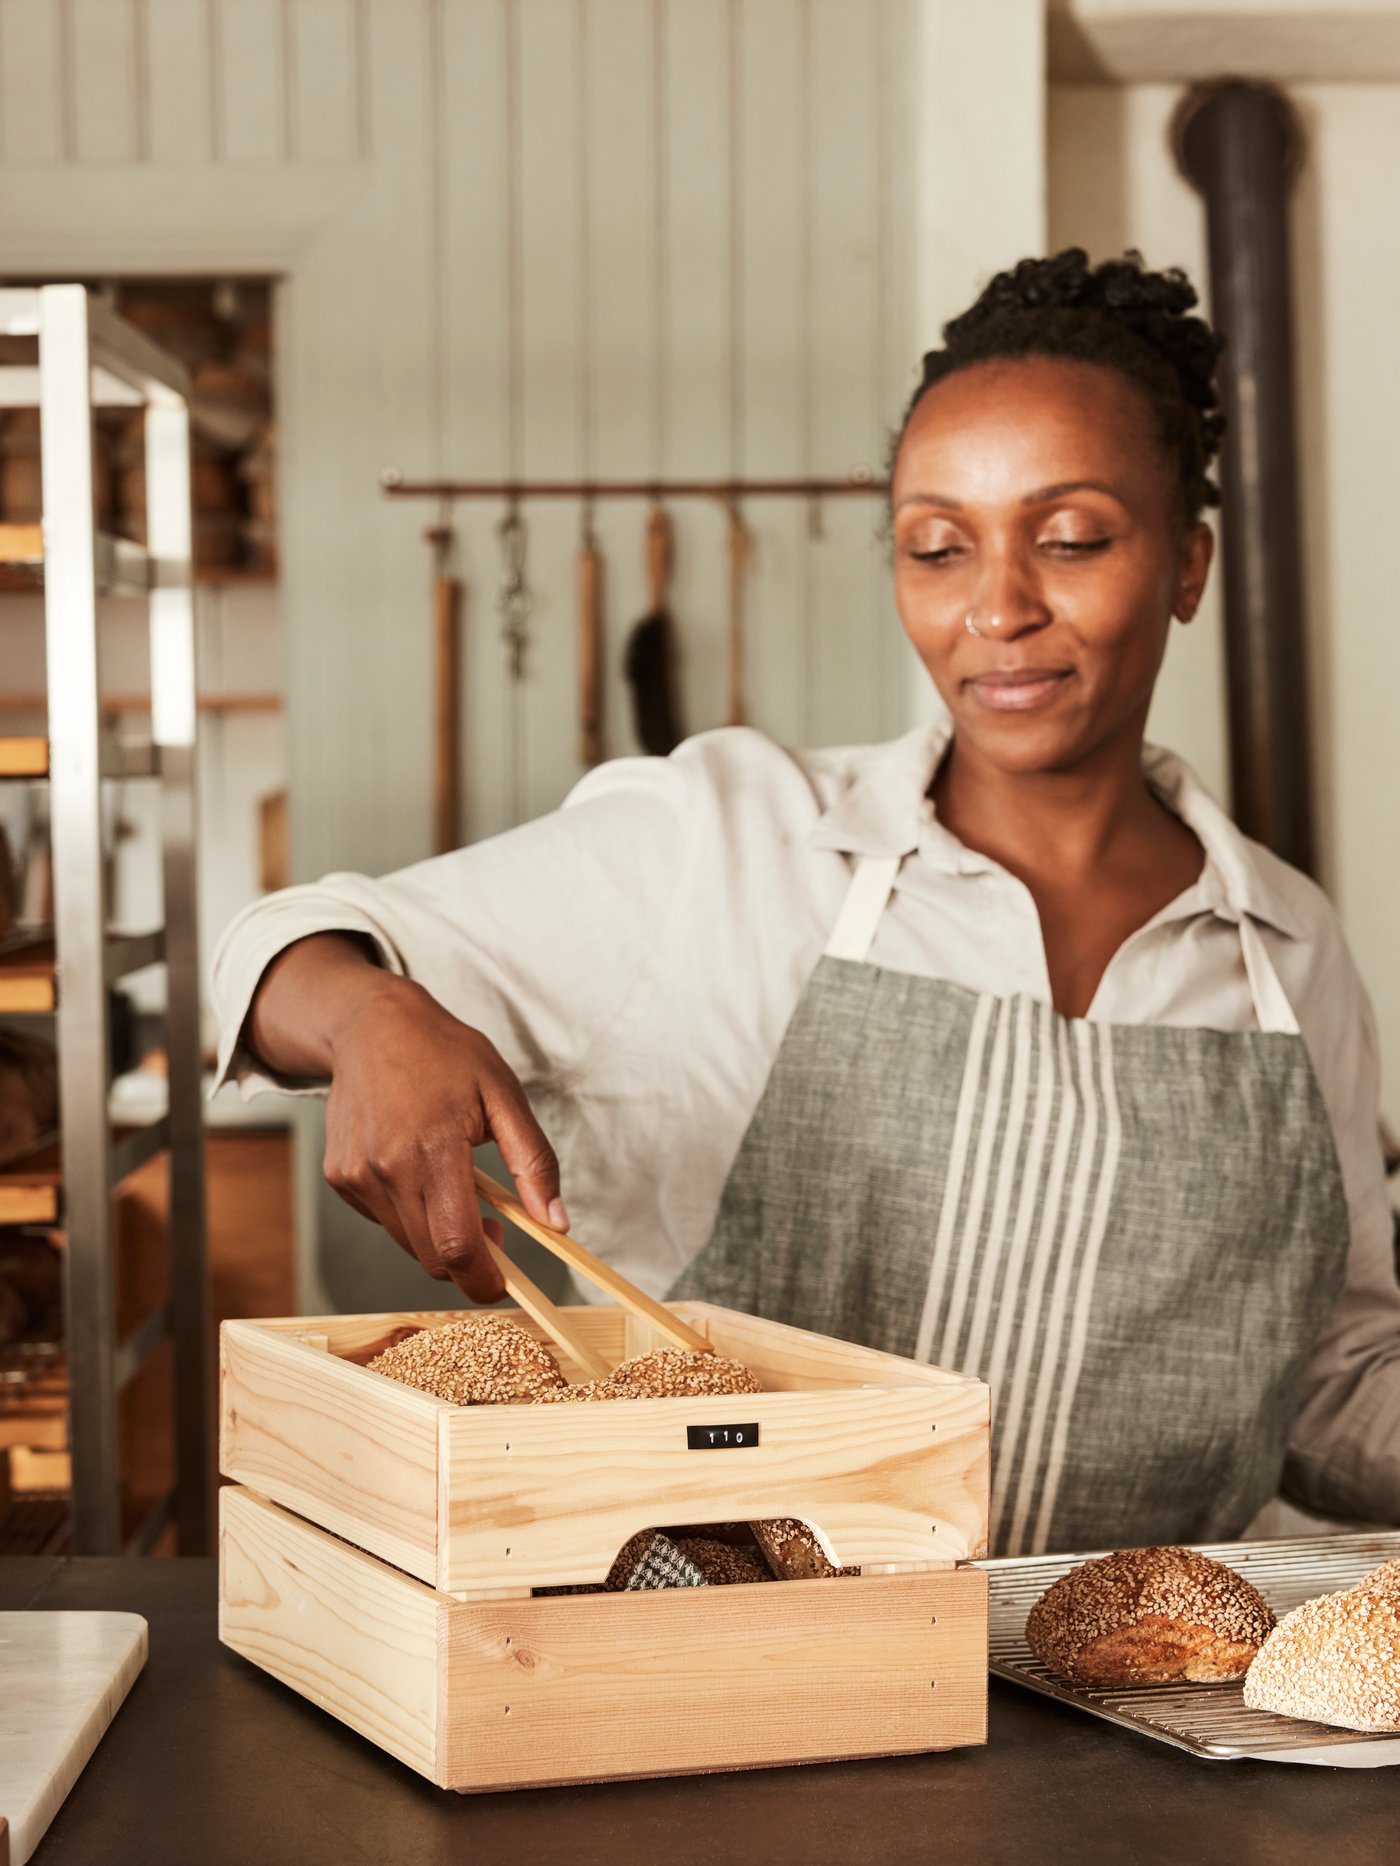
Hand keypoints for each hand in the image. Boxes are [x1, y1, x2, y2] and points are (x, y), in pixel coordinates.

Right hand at [317, 972, 565, 1301]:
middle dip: (468, 1258)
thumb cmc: (444, 1054)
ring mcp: (357, 1176)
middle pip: (432, 1256)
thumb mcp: (504, 1095)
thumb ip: (533, 1162)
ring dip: (437, 1234)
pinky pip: (384, 1220)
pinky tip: (417, 1168)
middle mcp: (387, 1168)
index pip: (456, 1244)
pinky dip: (409, 1213)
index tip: (504, 1282)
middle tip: (494, 1226)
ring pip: (407, 1242)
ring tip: (455, 1186)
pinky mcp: (339, 1178)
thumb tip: (555, 1222)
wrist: (371, 1025)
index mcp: (433, 1148)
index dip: (483, 1278)